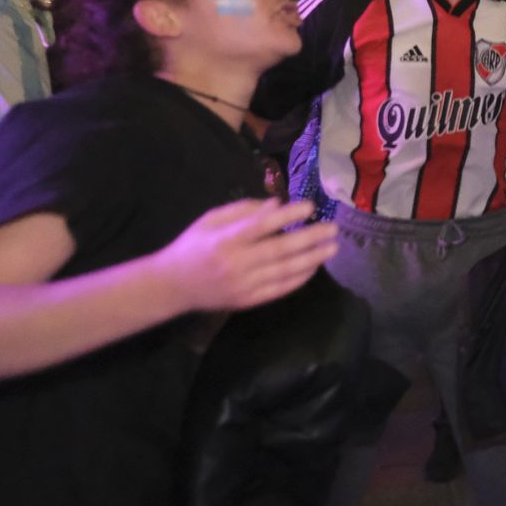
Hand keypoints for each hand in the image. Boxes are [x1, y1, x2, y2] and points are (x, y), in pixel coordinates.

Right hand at [150, 199, 338, 311]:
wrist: (172, 286)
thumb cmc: (193, 246)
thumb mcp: (211, 219)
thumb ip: (244, 210)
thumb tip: (278, 204)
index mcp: (225, 239)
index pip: (263, 225)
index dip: (289, 215)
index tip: (310, 206)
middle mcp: (237, 263)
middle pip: (281, 250)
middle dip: (311, 238)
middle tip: (333, 229)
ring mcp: (243, 285)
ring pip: (285, 271)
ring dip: (312, 259)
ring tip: (332, 247)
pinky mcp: (248, 301)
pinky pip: (280, 289)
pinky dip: (300, 278)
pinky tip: (314, 267)